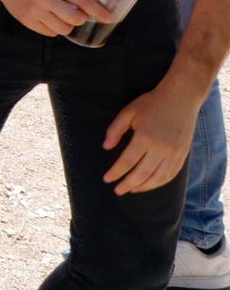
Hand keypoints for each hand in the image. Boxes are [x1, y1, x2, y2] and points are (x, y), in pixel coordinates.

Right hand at [0, 0, 109, 38]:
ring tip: (62, 18)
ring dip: (67, 25)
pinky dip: (54, 29)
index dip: (99, 11)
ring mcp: (34, 11)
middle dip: (81, 19)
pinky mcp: (26, 20)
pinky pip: (49, 33)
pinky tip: (50, 20)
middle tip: (78, 15)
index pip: (83, 1)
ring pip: (62, 29)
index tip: (109, 18)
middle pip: (74, 19)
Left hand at [104, 77, 205, 193]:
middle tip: (117, 191)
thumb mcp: (128, 112)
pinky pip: (171, 174)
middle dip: (128, 184)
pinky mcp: (183, 155)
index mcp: (145, 137)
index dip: (116, 172)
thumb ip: (115, 130)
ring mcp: (174, 153)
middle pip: (142, 173)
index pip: (127, 161)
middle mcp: (161, 148)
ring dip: (144, 187)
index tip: (107, 179)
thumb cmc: (152, 103)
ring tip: (131, 190)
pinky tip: (149, 184)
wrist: (181, 98)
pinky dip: (159, 183)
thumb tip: (105, 147)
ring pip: (158, 178)